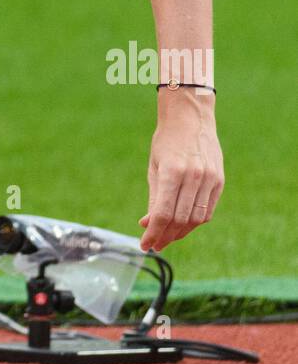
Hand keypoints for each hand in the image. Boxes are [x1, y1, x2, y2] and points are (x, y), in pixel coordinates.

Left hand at [139, 93, 223, 250]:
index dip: (153, 233)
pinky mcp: (219, 181)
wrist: (190, 117)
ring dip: (181, 233)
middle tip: (155, 244)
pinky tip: (183, 225)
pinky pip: (208, 210)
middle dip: (165, 236)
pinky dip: (195, 222)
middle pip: (179, 219)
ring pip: (196, 219)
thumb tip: (148, 225)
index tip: (144, 245)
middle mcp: (193, 176)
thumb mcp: (155, 167)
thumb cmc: (166, 142)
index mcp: (172, 171)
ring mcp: (209, 178)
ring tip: (167, 237)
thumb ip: (154, 198)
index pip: (163, 213)